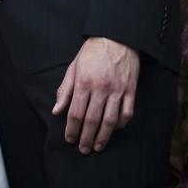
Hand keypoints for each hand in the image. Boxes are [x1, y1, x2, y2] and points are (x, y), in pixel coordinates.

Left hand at [52, 38, 139, 153]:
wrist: (116, 37)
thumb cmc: (92, 52)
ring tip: (97, 147)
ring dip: (103, 137)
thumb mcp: (74, 67)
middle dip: (86, 138)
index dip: (72, 130)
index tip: (70, 139)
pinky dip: (120, 125)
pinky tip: (114, 130)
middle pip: (92, 120)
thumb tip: (56, 111)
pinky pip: (127, 113)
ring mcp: (117, 90)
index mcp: (84, 82)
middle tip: (83, 150)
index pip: (76, 113)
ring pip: (110, 121)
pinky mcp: (130, 90)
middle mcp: (100, 88)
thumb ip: (65, 90)